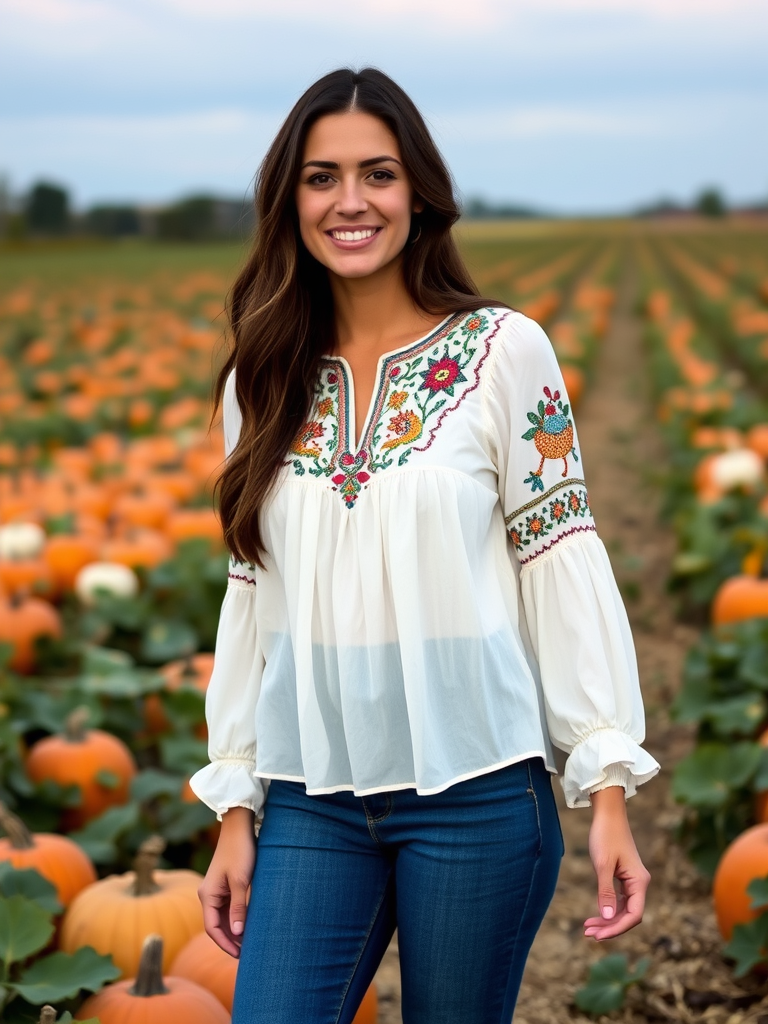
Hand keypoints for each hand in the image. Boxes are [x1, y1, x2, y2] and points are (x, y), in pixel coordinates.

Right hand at [197, 806, 256, 956]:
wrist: (238, 827)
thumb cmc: (239, 852)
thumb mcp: (240, 881)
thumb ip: (238, 907)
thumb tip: (237, 933)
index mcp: (207, 895)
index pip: (212, 928)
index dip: (225, 943)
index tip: (239, 955)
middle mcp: (208, 895)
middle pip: (216, 925)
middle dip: (230, 940)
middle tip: (247, 955)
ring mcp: (216, 890)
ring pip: (222, 918)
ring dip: (233, 930)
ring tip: (249, 944)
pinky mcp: (224, 885)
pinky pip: (228, 908)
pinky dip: (236, 918)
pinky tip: (247, 925)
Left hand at [583, 786, 649, 940]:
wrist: (608, 814)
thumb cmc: (605, 836)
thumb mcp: (603, 864)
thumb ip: (606, 892)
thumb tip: (608, 918)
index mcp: (639, 882)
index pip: (633, 915)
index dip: (617, 928)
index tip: (598, 935)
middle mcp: (639, 884)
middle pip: (629, 915)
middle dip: (610, 927)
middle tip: (589, 934)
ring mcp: (632, 881)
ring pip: (623, 909)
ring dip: (608, 920)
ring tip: (588, 928)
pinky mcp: (624, 877)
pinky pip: (620, 900)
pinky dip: (608, 909)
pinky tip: (596, 915)